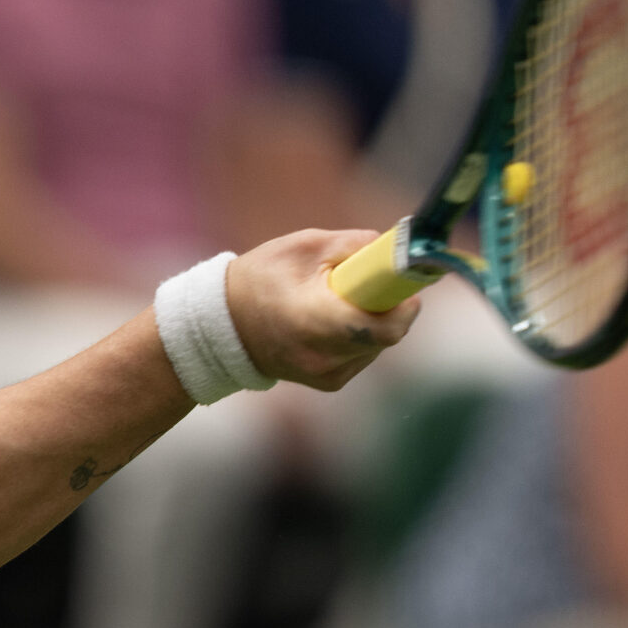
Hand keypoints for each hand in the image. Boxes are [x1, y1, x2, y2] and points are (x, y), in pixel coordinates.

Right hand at [225, 228, 421, 391]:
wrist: (223, 326)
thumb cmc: (260, 279)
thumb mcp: (302, 247)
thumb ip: (352, 244)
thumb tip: (393, 247)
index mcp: (316, 321)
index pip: (385, 328)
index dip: (404, 304)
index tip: (403, 282)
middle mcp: (325, 357)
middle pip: (387, 333)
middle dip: (388, 305)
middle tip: (370, 283)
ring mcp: (328, 375)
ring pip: (379, 344)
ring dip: (374, 319)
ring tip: (339, 301)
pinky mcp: (331, 383)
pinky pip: (365, 354)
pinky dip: (361, 334)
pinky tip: (334, 320)